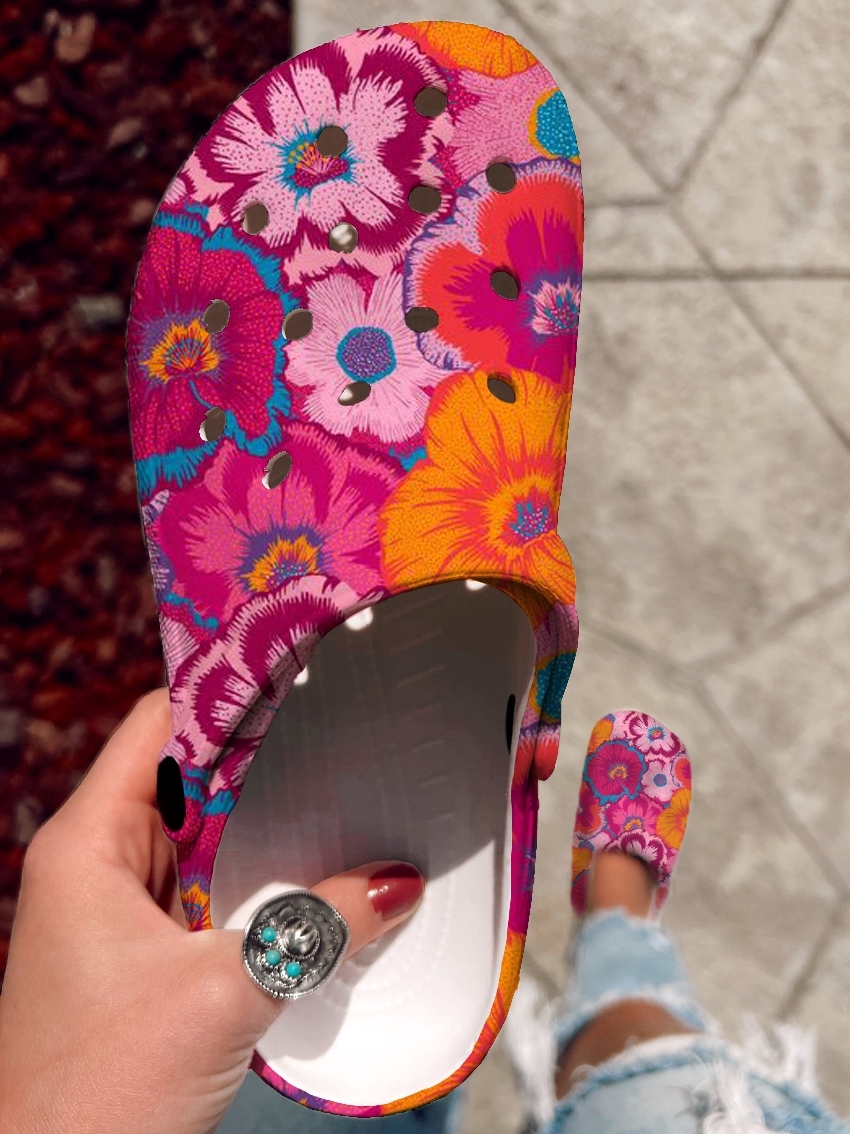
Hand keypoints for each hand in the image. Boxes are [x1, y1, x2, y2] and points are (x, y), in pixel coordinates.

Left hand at [0, 689, 423, 1133]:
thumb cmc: (101, 1093)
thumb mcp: (223, 994)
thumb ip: (319, 927)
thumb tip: (400, 881)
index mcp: (87, 842)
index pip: (160, 723)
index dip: (229, 687)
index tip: (305, 663)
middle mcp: (97, 861)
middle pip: (190, 773)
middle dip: (267, 751)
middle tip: (348, 720)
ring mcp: (120, 909)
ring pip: (205, 832)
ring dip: (269, 818)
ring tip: (347, 783)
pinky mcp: (145, 953)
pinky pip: (210, 885)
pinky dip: (260, 873)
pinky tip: (316, 870)